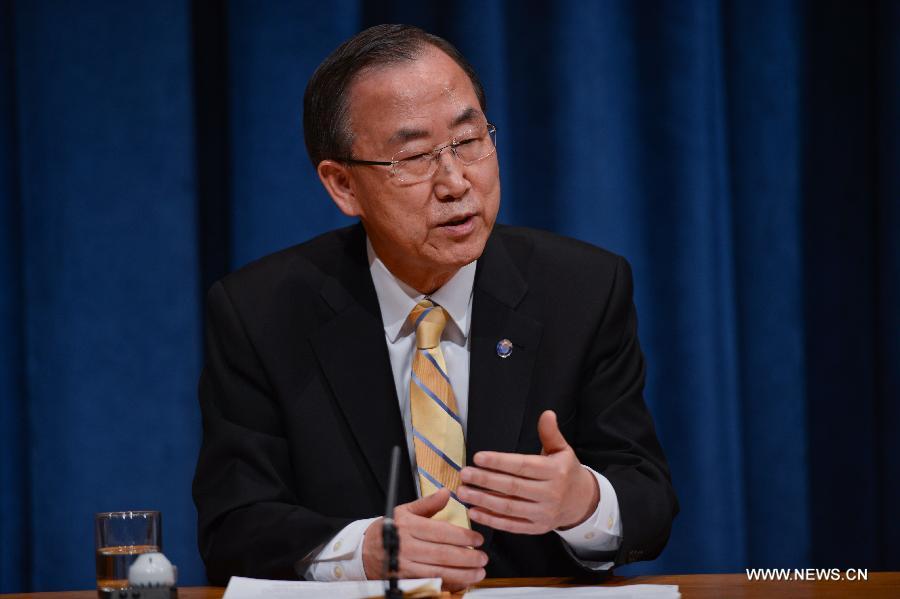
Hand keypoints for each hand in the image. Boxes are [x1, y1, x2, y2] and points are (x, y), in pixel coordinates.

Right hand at [362, 489, 487, 590]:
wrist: (366, 552)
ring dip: (463, 574)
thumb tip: (446, 492)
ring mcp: (406, 566)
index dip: (462, 536)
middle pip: (443, 553)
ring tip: (479, 572)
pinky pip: (431, 583)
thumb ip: (428, 504)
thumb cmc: (389, 530)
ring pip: (439, 571)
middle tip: (483, 558)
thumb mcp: (405, 511)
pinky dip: (449, 584)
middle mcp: (406, 546)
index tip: (477, 539)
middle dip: (467, 557)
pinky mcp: (406, 580)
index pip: (441, 532)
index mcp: (408, 526)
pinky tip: (463, 581)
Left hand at [457, 410, 599, 533]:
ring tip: (463, 492)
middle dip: (485, 480)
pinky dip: (492, 520)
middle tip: (464, 474)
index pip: (523, 466)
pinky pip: (511, 525)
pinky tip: (474, 512)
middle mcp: (550, 493)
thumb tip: (547, 413)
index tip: (478, 457)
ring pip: (509, 507)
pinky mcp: (537, 528)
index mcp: (555, 471)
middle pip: (513, 486)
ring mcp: (543, 513)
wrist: (582, 502)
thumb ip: (551, 433)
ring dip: (483, 500)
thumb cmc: (566, 471)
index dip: (499, 462)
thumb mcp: (563, 450)